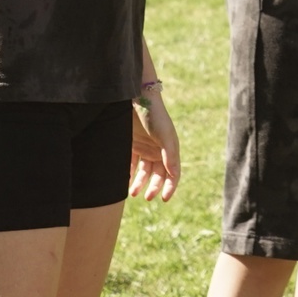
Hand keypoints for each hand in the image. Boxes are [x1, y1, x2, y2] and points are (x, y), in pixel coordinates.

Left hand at [129, 88, 179, 202]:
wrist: (137, 98)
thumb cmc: (155, 115)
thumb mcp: (164, 135)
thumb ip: (169, 155)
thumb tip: (173, 175)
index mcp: (169, 150)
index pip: (172, 173)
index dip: (169, 187)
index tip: (163, 199)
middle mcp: (158, 151)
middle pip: (157, 175)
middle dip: (153, 187)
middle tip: (146, 197)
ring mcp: (144, 149)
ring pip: (143, 172)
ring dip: (139, 183)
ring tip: (132, 193)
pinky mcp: (131, 145)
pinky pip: (130, 164)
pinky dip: (127, 174)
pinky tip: (123, 181)